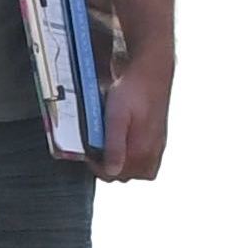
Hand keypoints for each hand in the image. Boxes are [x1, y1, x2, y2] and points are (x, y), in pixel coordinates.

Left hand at [99, 60, 171, 182]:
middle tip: (96, 153)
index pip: (118, 175)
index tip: (89, 155)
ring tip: (108, 150)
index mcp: (143, 149)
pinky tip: (125, 143)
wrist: (151, 72)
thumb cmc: (132, 91)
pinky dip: (135, 156)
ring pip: (141, 168)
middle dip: (111, 168)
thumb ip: (115, 145)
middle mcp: (153, 150)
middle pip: (129, 175)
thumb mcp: (116, 118)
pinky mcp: (158, 135)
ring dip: (124, 164)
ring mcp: (158, 143)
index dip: (99, 168)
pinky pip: (148, 157)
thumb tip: (112, 171)